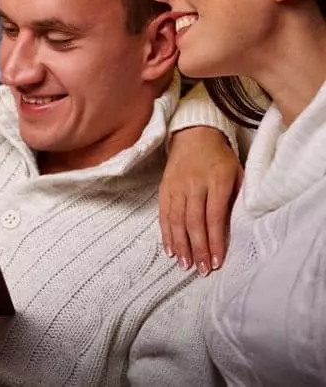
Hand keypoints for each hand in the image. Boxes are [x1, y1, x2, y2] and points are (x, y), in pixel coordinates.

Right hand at [160, 127, 241, 274]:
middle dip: (197, 249)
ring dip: (180, 245)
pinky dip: (166, 233)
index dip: (215, 241)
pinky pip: (164, 214)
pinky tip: (170, 248)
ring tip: (185, 264)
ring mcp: (177, 187)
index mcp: (216, 181)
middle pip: (194, 222)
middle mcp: (194, 185)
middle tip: (201, 269)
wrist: (193, 133)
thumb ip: (238, 197)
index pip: (214, 217)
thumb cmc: (219, 156)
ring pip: (176, 220)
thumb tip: (239, 226)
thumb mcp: (238, 172)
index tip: (217, 261)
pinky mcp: (164, 188)